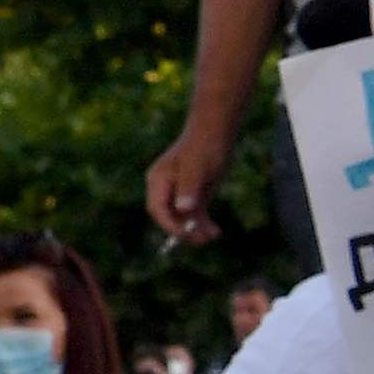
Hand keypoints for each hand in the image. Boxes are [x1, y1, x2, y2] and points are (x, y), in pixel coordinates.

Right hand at [144, 121, 230, 247]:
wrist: (215, 133)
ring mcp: (178, 193)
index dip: (169, 224)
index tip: (187, 233)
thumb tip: (183, 209)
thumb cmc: (204, 147)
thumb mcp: (197, 168)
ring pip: (183, 218)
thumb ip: (189, 188)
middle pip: (169, 217)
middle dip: (184, 230)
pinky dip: (203, 223)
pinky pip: (194, 215)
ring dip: (196, 229)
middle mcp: (165, 189)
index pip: (157, 209)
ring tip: (214, 235)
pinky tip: (215, 231)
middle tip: (202, 240)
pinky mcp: (192, 195)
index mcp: (158, 181)